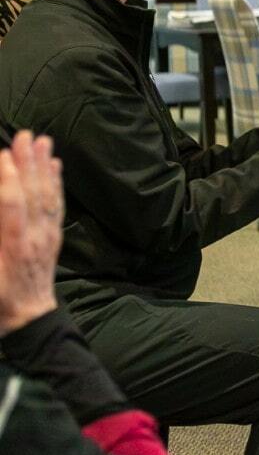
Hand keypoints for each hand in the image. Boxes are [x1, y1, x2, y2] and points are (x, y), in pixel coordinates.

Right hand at [0, 130, 64, 333]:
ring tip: (44, 142)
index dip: (9, 179)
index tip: (4, 155)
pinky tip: (56, 167)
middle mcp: (35, 238)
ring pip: (48, 196)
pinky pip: (57, 206)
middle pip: (33, 194)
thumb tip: (4, 208)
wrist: (28, 319)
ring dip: (45, 167)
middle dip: (29, 164)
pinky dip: (56, 184)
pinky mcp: (53, 238)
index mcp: (14, 246)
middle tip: (26, 135)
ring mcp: (47, 237)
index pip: (12, 205)